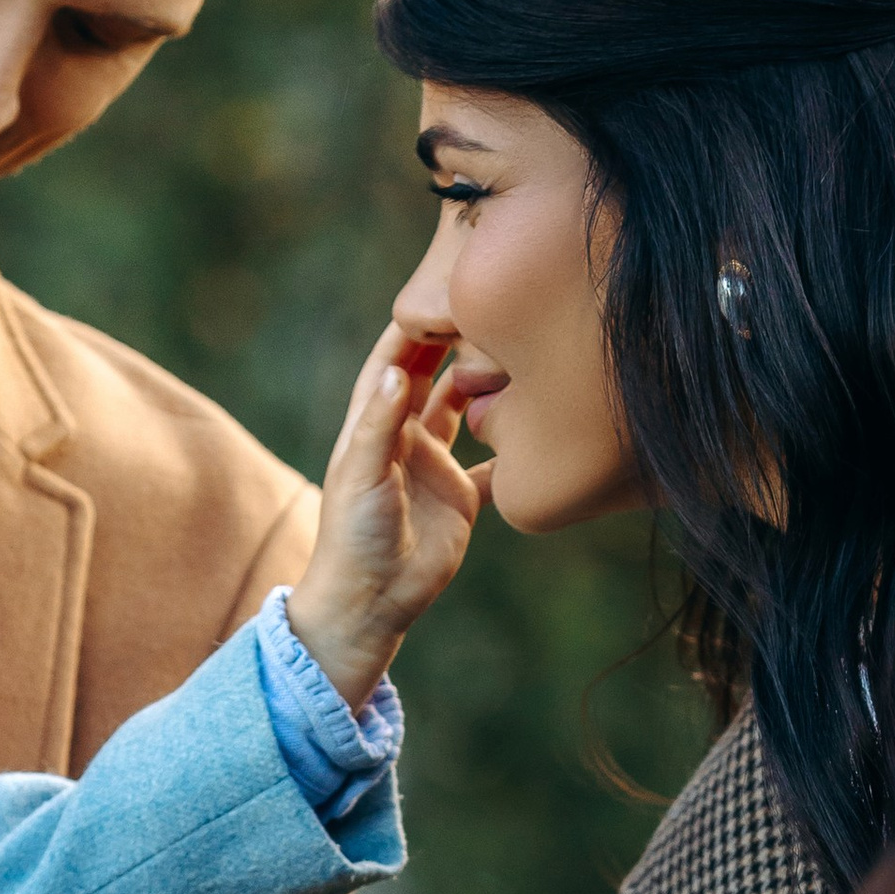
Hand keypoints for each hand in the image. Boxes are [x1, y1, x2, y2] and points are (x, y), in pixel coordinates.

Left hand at [282, 322, 489, 710]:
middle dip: (452, 342)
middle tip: (485, 307)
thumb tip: (399, 367)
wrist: (371, 600)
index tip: (438, 293)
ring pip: (465, 411)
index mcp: (374, 426)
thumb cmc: (354, 536)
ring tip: (515, 352)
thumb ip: (381, 422)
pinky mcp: (461, 498)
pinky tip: (540, 421)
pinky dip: (514, 446)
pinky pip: (494, 464)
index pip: (392, 362)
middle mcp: (406, 439)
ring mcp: (435, 466)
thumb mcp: (363, 474)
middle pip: (431, 376)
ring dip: (485, 384)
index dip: (411, 328)